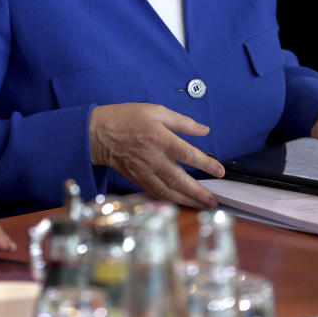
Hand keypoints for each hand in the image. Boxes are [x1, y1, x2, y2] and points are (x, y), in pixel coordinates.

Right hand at [89, 103, 224, 208]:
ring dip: (187, 200)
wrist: (97, 132)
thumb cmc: (125, 118)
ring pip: (168, 191)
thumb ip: (182, 121)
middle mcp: (152, 157)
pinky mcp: (136, 179)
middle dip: (198, 192)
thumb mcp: (155, 111)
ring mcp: (144, 170)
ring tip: (202, 206)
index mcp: (159, 138)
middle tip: (214, 201)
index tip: (220, 171)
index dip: (206, 164)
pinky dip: (170, 200)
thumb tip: (203, 130)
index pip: (187, 154)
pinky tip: (180, 202)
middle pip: (179, 179)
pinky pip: (156, 192)